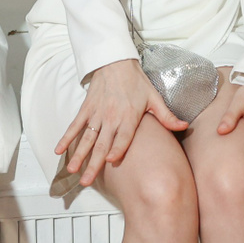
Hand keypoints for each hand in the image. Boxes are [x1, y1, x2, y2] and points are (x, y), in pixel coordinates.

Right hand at [56, 59, 188, 186]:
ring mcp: (96, 114)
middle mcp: (111, 117)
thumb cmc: (136, 81)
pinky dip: (67, 138)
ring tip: (71, 170)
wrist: (115, 61)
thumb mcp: (154, 97)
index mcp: (128, 116)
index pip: (123, 136)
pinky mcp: (86, 109)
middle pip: (101, 144)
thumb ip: (166, 116)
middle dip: (93, 163)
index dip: (117, 148)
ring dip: (78, 155)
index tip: (110, 162)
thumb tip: (184, 126)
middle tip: (86, 181)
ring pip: (86, 138)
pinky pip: (75, 126)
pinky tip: (59, 150)